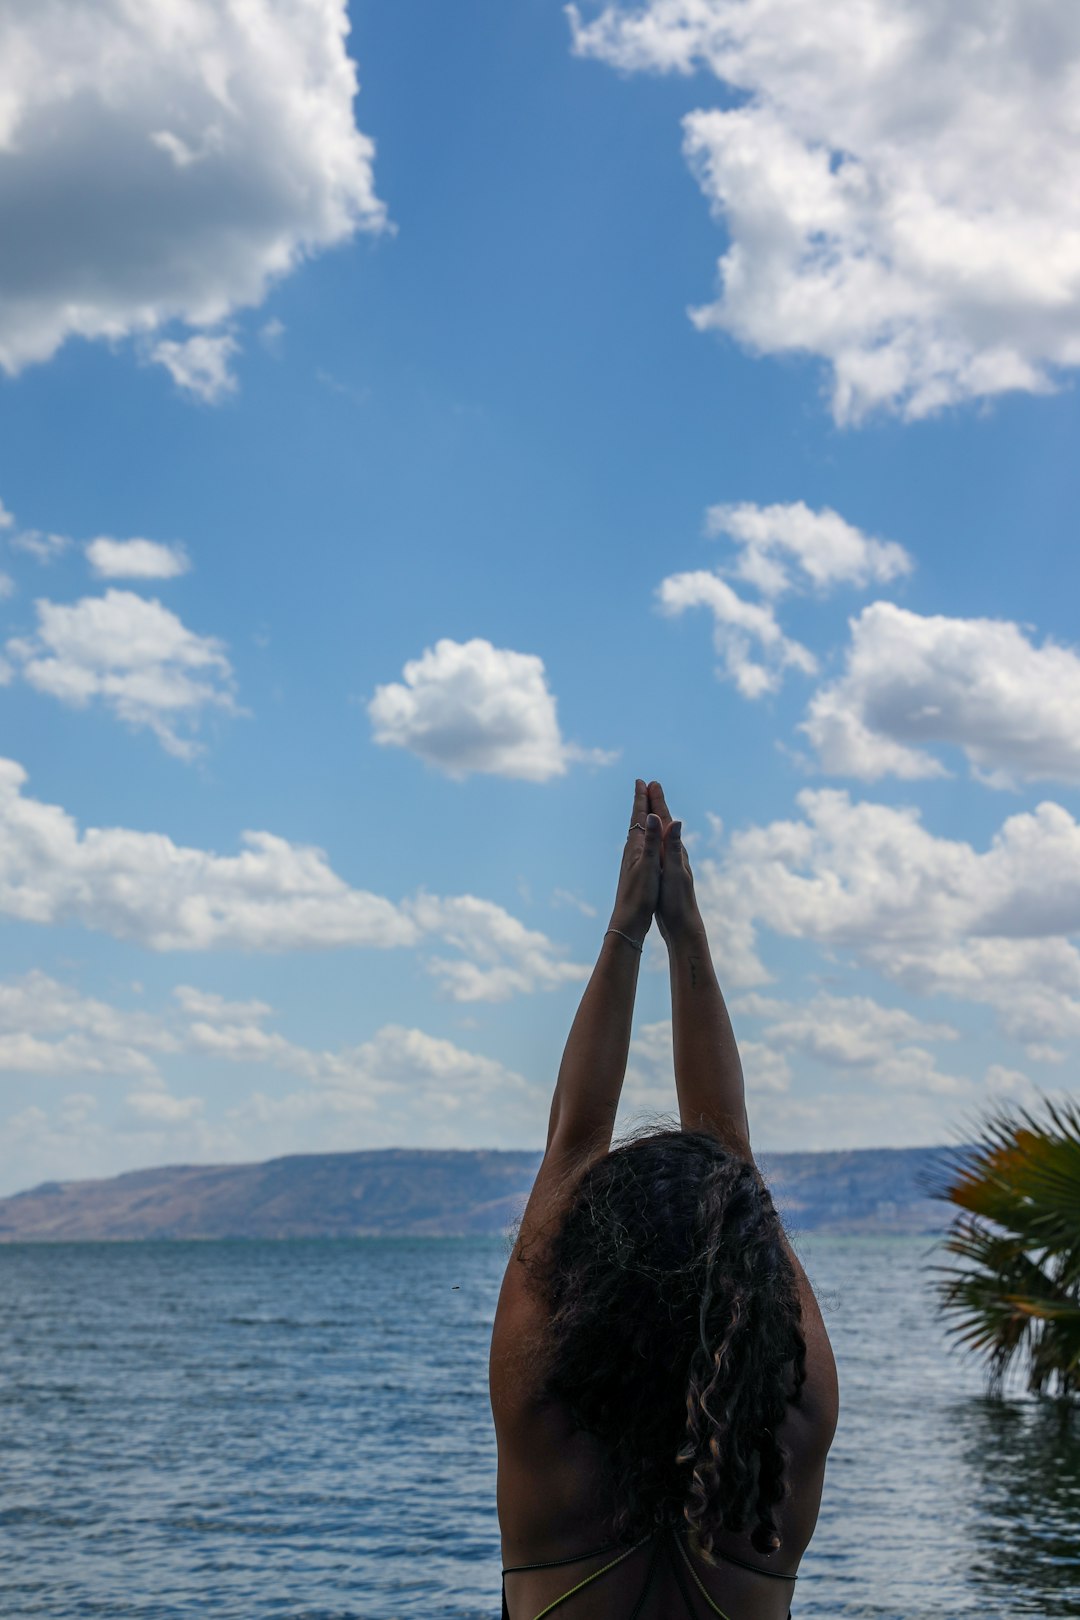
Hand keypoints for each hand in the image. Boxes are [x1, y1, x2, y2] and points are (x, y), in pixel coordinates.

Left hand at [608, 779, 661, 941]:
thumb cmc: (640, 895)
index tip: (643, 781)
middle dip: (641, 803)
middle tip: (643, 785)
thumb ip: (651, 840)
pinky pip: (640, 845)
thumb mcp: (649, 866)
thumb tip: (651, 815)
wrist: (628, 919)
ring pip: (637, 833)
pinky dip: (644, 835)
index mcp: (635, 847)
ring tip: (644, 808)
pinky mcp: (635, 871)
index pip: (638, 817)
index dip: (642, 799)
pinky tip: (643, 842)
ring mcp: (632, 861)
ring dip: (642, 818)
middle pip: (636, 821)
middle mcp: (631, 851)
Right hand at [647, 779, 702, 946]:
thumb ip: (673, 846)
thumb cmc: (677, 900)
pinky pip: (657, 847)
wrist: (683, 925)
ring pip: (660, 834)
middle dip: (656, 804)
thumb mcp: (674, 871)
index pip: (664, 819)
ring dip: (653, 819)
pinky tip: (651, 842)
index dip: (657, 801)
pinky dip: (652, 837)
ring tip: (648, 808)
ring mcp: (670, 863)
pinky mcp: (666, 873)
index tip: (650, 782)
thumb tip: (673, 820)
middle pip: (663, 823)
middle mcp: (674, 854)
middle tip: (649, 785)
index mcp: (675, 850)